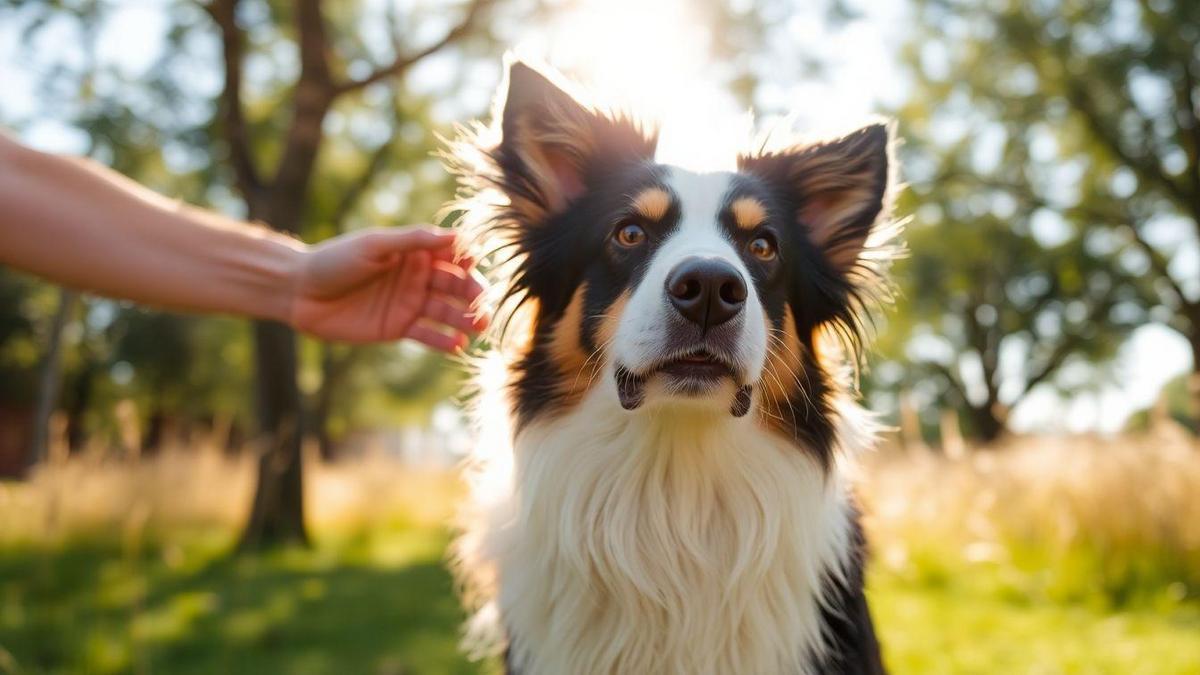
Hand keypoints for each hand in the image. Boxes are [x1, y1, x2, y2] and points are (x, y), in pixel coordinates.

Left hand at [288, 226, 487, 349]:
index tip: (475, 267)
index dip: (468, 261)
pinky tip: (457, 347)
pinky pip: (428, 335)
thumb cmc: (334, 260)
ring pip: (446, 311)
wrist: (300, 292)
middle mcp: (417, 277)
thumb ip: (412, 241)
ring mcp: (409, 303)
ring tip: (478, 328)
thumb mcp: (374, 245)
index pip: (452, 255)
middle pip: (455, 286)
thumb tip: (455, 235)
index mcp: (414, 251)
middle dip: (472, 295)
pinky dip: (444, 341)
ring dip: (465, 319)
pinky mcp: (398, 328)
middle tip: (483, 307)